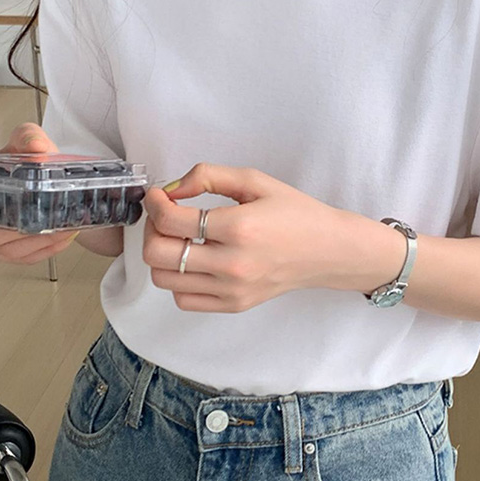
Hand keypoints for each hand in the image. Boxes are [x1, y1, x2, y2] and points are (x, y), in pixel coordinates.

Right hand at [0, 122, 79, 264]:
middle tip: (45, 221)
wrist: (56, 178)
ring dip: (40, 242)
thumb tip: (37, 146)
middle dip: (18, 231)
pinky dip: (49, 249)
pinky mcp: (15, 252)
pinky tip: (62, 237)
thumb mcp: (29, 140)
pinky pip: (28, 258)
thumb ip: (29, 136)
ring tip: (62, 228)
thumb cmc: (34, 161)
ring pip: (11, 250)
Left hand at [142, 162, 353, 312]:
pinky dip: (177, 280)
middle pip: (157, 254)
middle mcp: (233, 264)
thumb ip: (208, 176)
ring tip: (178, 238)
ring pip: (164, 279)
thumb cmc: (295, 213)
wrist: (328, 250)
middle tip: (165, 215)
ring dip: (161, 255)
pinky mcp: (233, 304)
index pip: (171, 220)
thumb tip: (171, 190)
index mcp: (239, 227)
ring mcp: (232, 289)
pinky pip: (183, 299)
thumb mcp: (255, 180)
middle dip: (151, 229)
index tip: (158, 195)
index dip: (154, 203)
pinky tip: (192, 261)